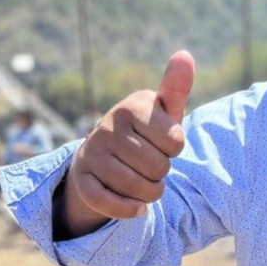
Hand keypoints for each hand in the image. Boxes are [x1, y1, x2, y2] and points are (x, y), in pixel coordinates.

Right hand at [61, 51, 194, 235]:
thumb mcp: (164, 111)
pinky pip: (112, 204)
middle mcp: (106, 126)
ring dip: (150, 192)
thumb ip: (176, 88)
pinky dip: (130, 210)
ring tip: (144, 179)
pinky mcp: (82, 181)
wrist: (105, 157)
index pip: (175, 141)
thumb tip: (184, 55)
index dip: (175, 148)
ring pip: (139, 188)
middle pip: (159, 167)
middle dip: (162, 171)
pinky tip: (137, 206)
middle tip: (150, 161)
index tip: (163, 140)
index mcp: (131, 106)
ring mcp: (91, 154)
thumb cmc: (146, 132)